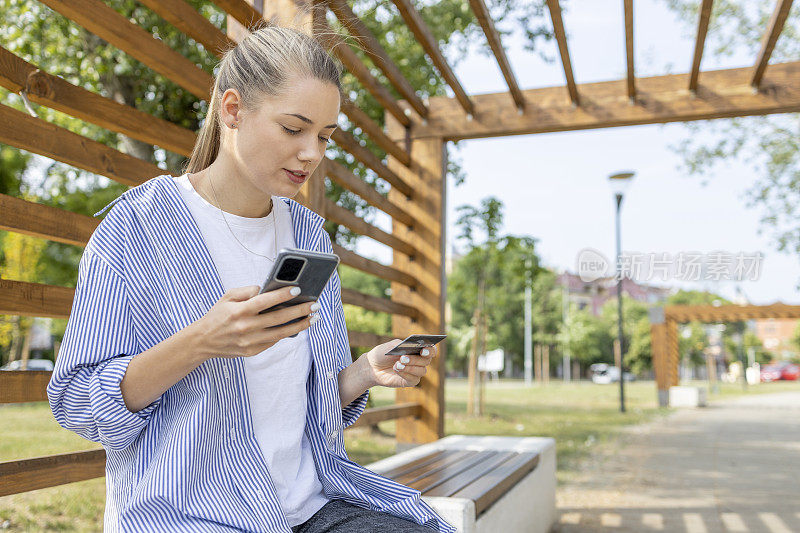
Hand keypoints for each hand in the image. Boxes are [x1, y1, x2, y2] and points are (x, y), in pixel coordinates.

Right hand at [192, 285, 318, 360]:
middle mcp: (246, 327)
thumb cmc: (218, 315)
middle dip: (299, 311)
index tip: (298, 290)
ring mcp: (250, 341)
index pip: (265, 301)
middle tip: (314, 305)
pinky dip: (286, 333)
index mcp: (239, 311)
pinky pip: (273, 341)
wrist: (203, 341)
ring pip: (281, 333)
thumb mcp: (228, 297)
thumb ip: (247, 291)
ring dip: (300, 325)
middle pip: (278, 318)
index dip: (282, 295)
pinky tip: (297, 326)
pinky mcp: (252, 351)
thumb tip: (266, 290)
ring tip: (313, 318)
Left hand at [362, 339, 437, 387]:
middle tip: (402, 357)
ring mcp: (415, 372)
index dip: (430, 350)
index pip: (431, 350)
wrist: (372, 366)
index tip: (423, 350)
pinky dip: (406, 374)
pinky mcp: (409, 381)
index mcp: (417, 350)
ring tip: (397, 364)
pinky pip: (414, 379)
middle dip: (415, 359)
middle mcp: (419, 361)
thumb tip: (414, 346)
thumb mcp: (391, 346)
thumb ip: (403, 345)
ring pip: (422, 371)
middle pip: (426, 361)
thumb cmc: (383, 354)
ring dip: (410, 367)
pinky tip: (397, 370)